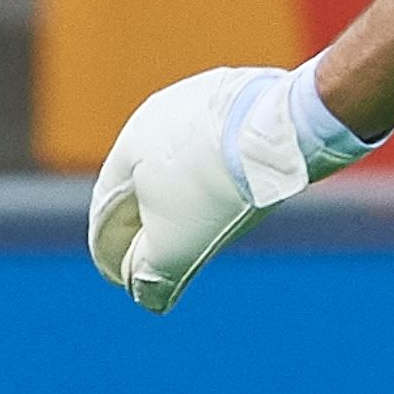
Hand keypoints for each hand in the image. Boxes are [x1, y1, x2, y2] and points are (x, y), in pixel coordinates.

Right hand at [86, 63, 377, 310]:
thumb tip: (146, 296)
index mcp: (131, 144)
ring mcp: (204, 99)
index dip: (110, 248)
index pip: (107, 206)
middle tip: (152, 257)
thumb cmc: (219, 189)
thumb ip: (152, 275)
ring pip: (186, 159)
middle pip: (144, 180)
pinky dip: (221, 174)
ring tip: (198, 227)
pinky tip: (238, 192)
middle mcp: (161, 113)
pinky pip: (223, 144)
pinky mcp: (245, 97)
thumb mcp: (175, 247)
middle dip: (144, 222)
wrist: (285, 132)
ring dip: (185, 197)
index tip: (121, 277)